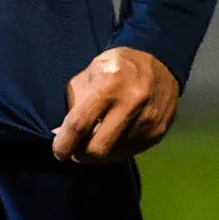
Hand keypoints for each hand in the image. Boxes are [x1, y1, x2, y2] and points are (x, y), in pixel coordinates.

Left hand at [52, 47, 178, 163]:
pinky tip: (110, 138)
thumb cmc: (115, 67)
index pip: (80, 123)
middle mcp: (131, 103)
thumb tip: (60, 134)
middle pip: (98, 148)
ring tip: (92, 140)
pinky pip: (128, 153)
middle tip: (73, 151)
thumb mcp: (90, 73)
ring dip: (98, 154)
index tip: (58, 151)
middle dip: (80, 155)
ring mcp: (147, 121)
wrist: (160, 64)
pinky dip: (114, 151)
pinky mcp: (157, 133)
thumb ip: (75, 102)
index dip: (64, 142)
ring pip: (113, 155)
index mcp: (109, 84)